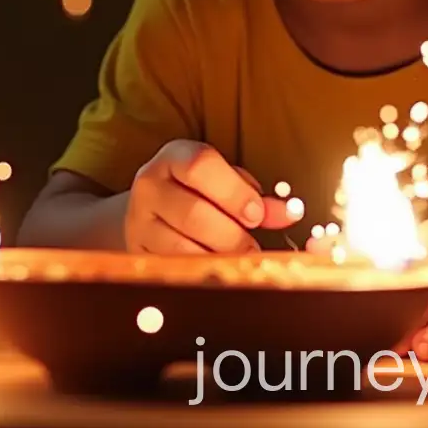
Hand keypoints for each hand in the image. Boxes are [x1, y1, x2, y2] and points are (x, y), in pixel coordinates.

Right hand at [125, 140, 296, 253]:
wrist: (148, 211)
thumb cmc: (198, 191)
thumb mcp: (224, 182)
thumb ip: (255, 196)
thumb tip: (291, 212)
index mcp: (175, 156)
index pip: (201, 165)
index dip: (233, 192)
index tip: (256, 214)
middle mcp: (150, 184)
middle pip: (194, 213)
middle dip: (232, 235)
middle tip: (253, 245)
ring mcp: (138, 220)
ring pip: (182, 247)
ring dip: (218, 257)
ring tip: (238, 259)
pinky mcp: (137, 251)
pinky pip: (172, 267)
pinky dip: (200, 271)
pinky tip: (216, 269)